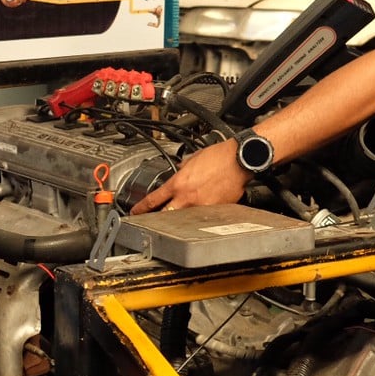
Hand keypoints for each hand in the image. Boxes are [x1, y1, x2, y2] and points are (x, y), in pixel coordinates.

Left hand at [131, 141, 248, 213]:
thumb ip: (183, 168)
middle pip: (165, 215)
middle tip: (153, 219)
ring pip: (184, 218)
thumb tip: (180, 172)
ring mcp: (202, 207)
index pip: (153, 200)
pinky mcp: (216, 211)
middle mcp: (188, 198)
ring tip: (181, 213)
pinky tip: (203, 208)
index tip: (135, 212)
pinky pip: (203, 216)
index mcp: (179, 184)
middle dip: (158, 218)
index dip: (141, 208)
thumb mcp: (193, 158)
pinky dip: (200, 215)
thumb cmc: (220, 156)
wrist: (239, 160)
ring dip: (180, 217)